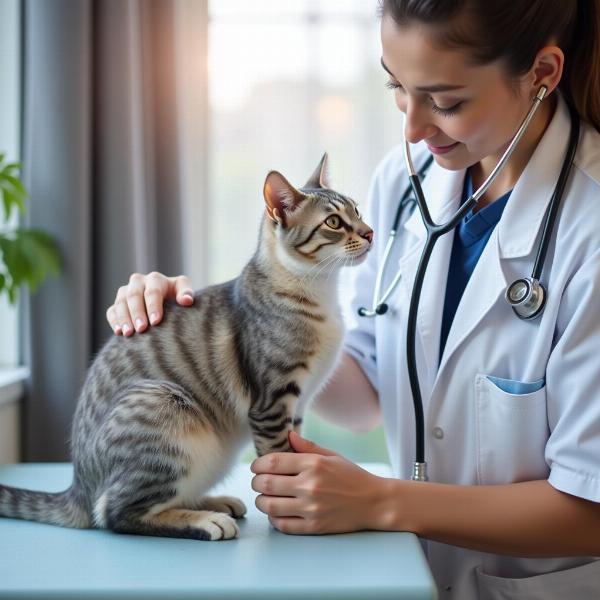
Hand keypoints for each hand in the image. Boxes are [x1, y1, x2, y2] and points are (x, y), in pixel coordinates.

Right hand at [106, 272, 193, 335]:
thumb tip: (187, 300)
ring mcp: (126, 292)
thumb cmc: (177, 296)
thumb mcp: (183, 291)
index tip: (156, 322)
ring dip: (124, 318)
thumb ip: (186, 293)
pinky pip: (112, 310)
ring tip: (128, 333)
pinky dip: (114, 320)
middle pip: (134, 296)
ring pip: (121, 302)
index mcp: (155, 279)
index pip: (152, 291)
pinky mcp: (117, 303)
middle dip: (137, 313)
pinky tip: (118, 332)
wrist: (167, 302)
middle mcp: (138, 282)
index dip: (153, 306)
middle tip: (141, 329)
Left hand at [250, 431, 388, 534]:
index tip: (256, 466)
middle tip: (257, 482)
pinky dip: (273, 519)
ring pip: (270, 506)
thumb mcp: (332, 456)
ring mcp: (311, 508)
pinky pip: (283, 525)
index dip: (258, 464)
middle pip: (266, 484)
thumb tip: (288, 436)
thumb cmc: (353, 476)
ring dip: (261, 501)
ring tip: (264, 497)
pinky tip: (276, 513)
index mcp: (314, 464)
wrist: (375, 502)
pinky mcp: (314, 526)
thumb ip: (307, 447)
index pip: (273, 462)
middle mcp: (310, 485)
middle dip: (256, 482)